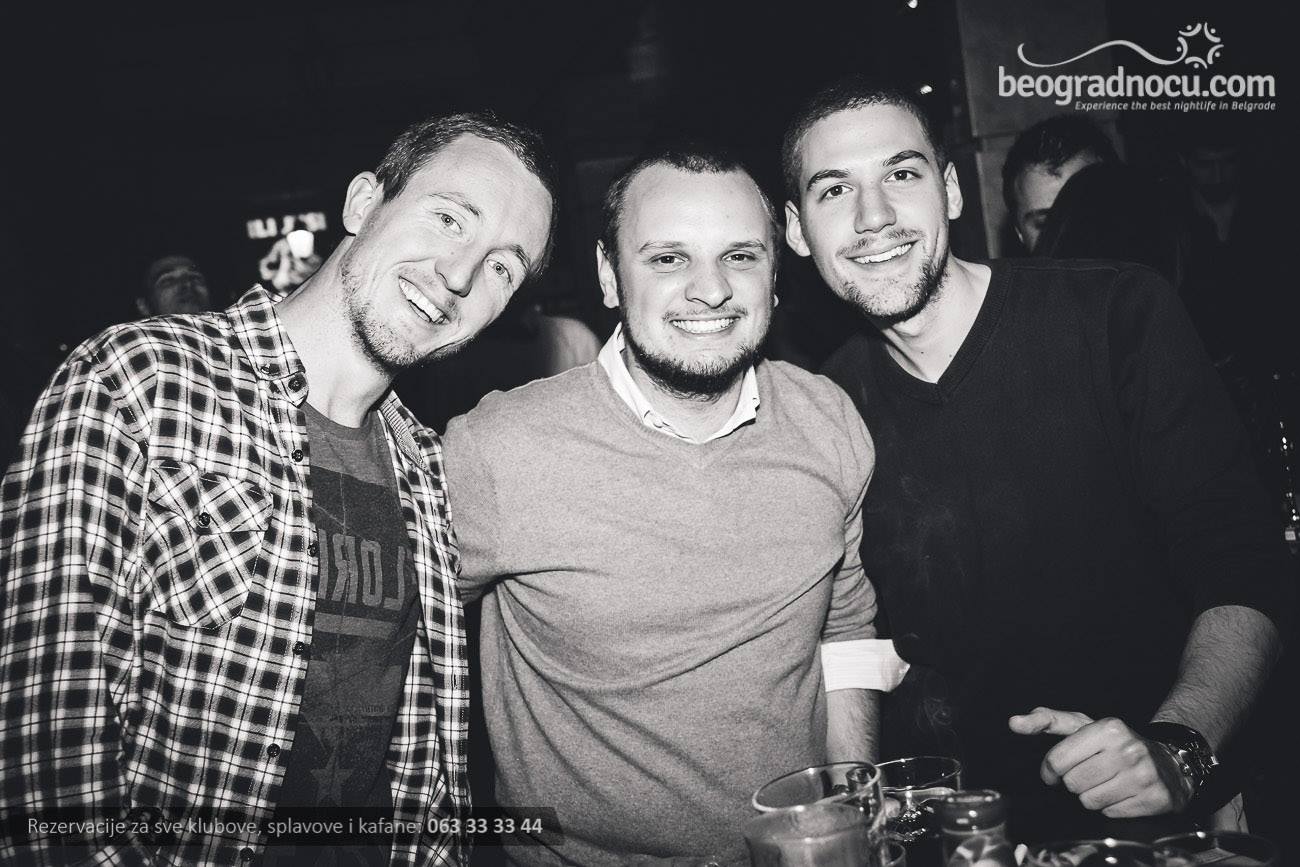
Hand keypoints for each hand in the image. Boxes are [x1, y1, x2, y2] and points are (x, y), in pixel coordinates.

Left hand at [1008, 707, 1193, 817]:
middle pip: (1073, 783)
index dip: (1050, 770)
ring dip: (1091, 796)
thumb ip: (1047, 721)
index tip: (1054, 771)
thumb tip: (1013, 722)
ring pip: (1089, 802)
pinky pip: (1110, 814)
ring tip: (1105, 782)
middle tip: (1089, 773)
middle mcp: (1128, 750)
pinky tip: (1121, 793)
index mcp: (1108, 728)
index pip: (1058, 760)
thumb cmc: (1114, 743)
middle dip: (1074, 781)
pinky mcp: (1155, 799)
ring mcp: (1143, 775)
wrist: (1170, 761)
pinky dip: (1110, 807)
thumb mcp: (1082, 726)